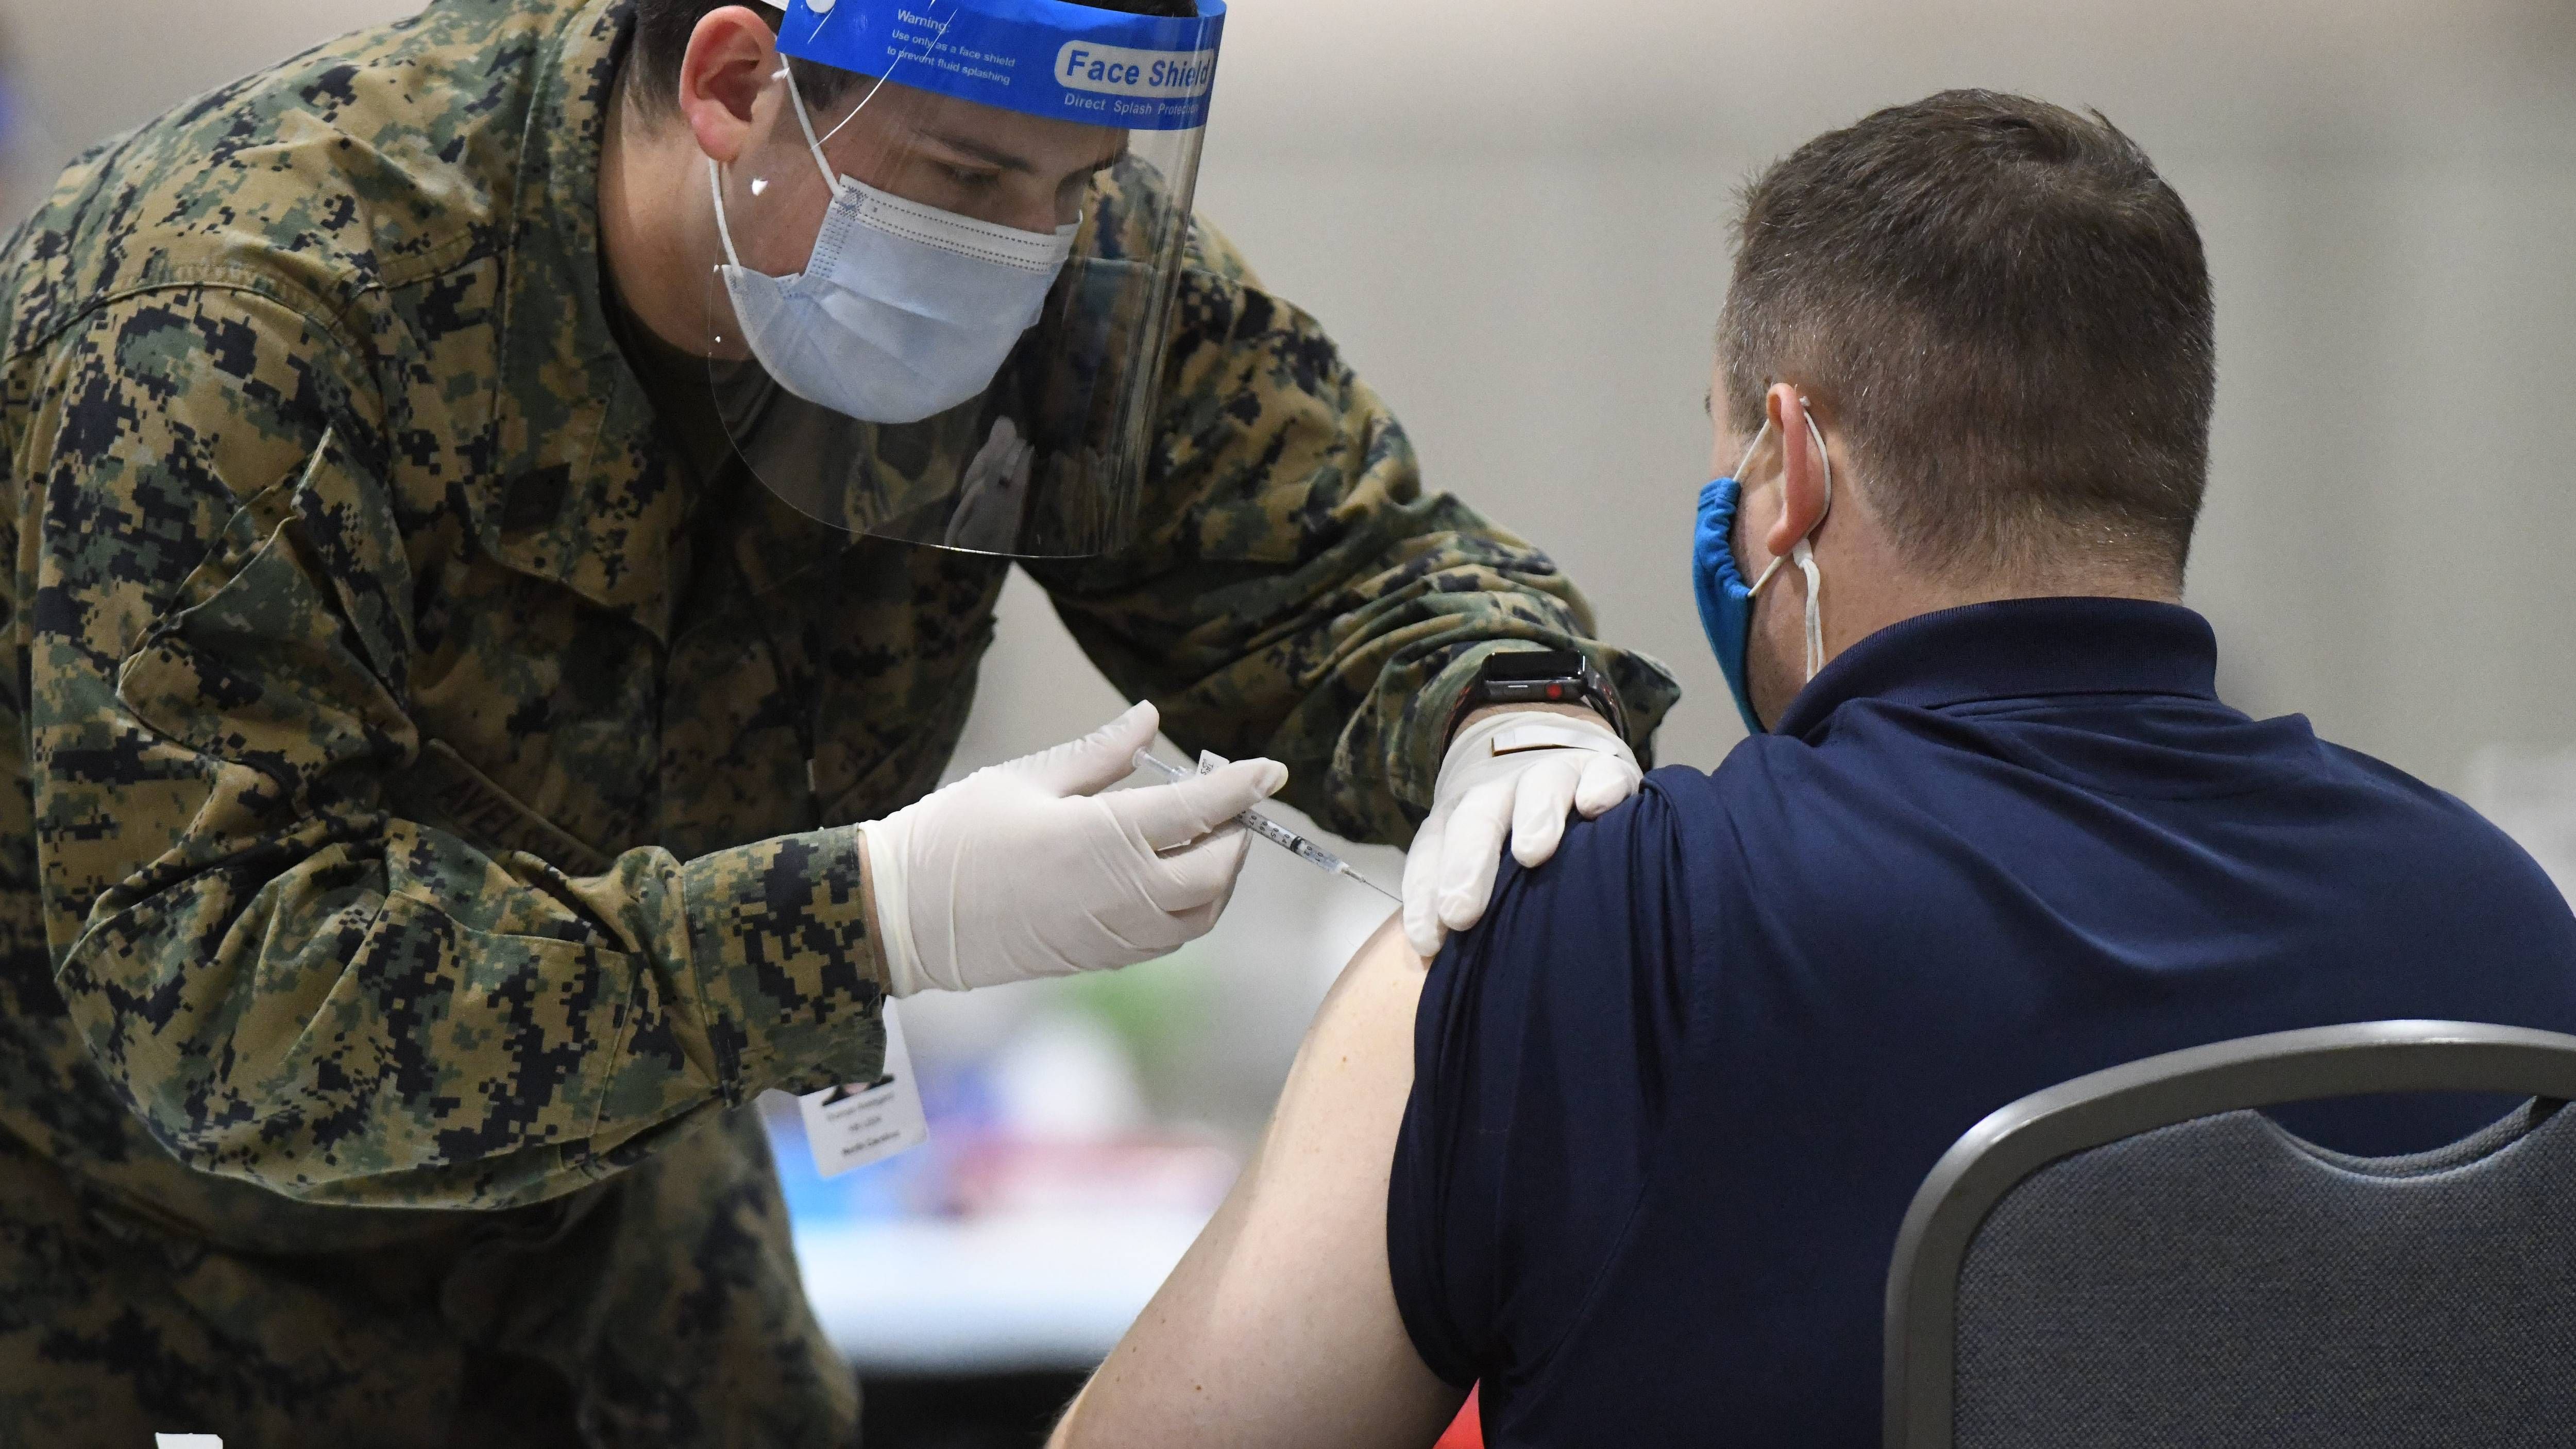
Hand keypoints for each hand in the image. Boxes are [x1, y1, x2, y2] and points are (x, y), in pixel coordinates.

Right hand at [861, 702, 1286, 995]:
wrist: (906, 916)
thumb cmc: (956, 838)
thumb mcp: (1028, 778)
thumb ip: (1100, 754)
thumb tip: (1151, 718)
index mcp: (1105, 839)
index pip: (1201, 810)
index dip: (1242, 786)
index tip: (1273, 769)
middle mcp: (1122, 894)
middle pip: (1217, 869)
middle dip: (1234, 834)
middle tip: (1225, 800)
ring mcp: (1114, 934)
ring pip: (1202, 913)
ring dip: (1218, 877)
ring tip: (1202, 839)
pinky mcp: (1100, 958)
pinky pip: (1171, 938)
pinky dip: (1189, 908)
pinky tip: (1170, 878)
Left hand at [1401, 708, 1639, 956]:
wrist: (1557, 760)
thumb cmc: (1513, 836)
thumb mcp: (1482, 866)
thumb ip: (1466, 905)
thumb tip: (1441, 964)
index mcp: (1461, 816)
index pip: (1433, 850)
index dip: (1425, 892)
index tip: (1429, 941)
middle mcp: (1501, 792)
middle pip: (1477, 817)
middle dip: (1466, 862)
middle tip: (1461, 911)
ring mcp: (1552, 775)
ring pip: (1537, 786)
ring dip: (1533, 815)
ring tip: (1532, 852)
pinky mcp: (1601, 769)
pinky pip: (1601, 773)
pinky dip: (1598, 785)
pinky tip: (1595, 806)